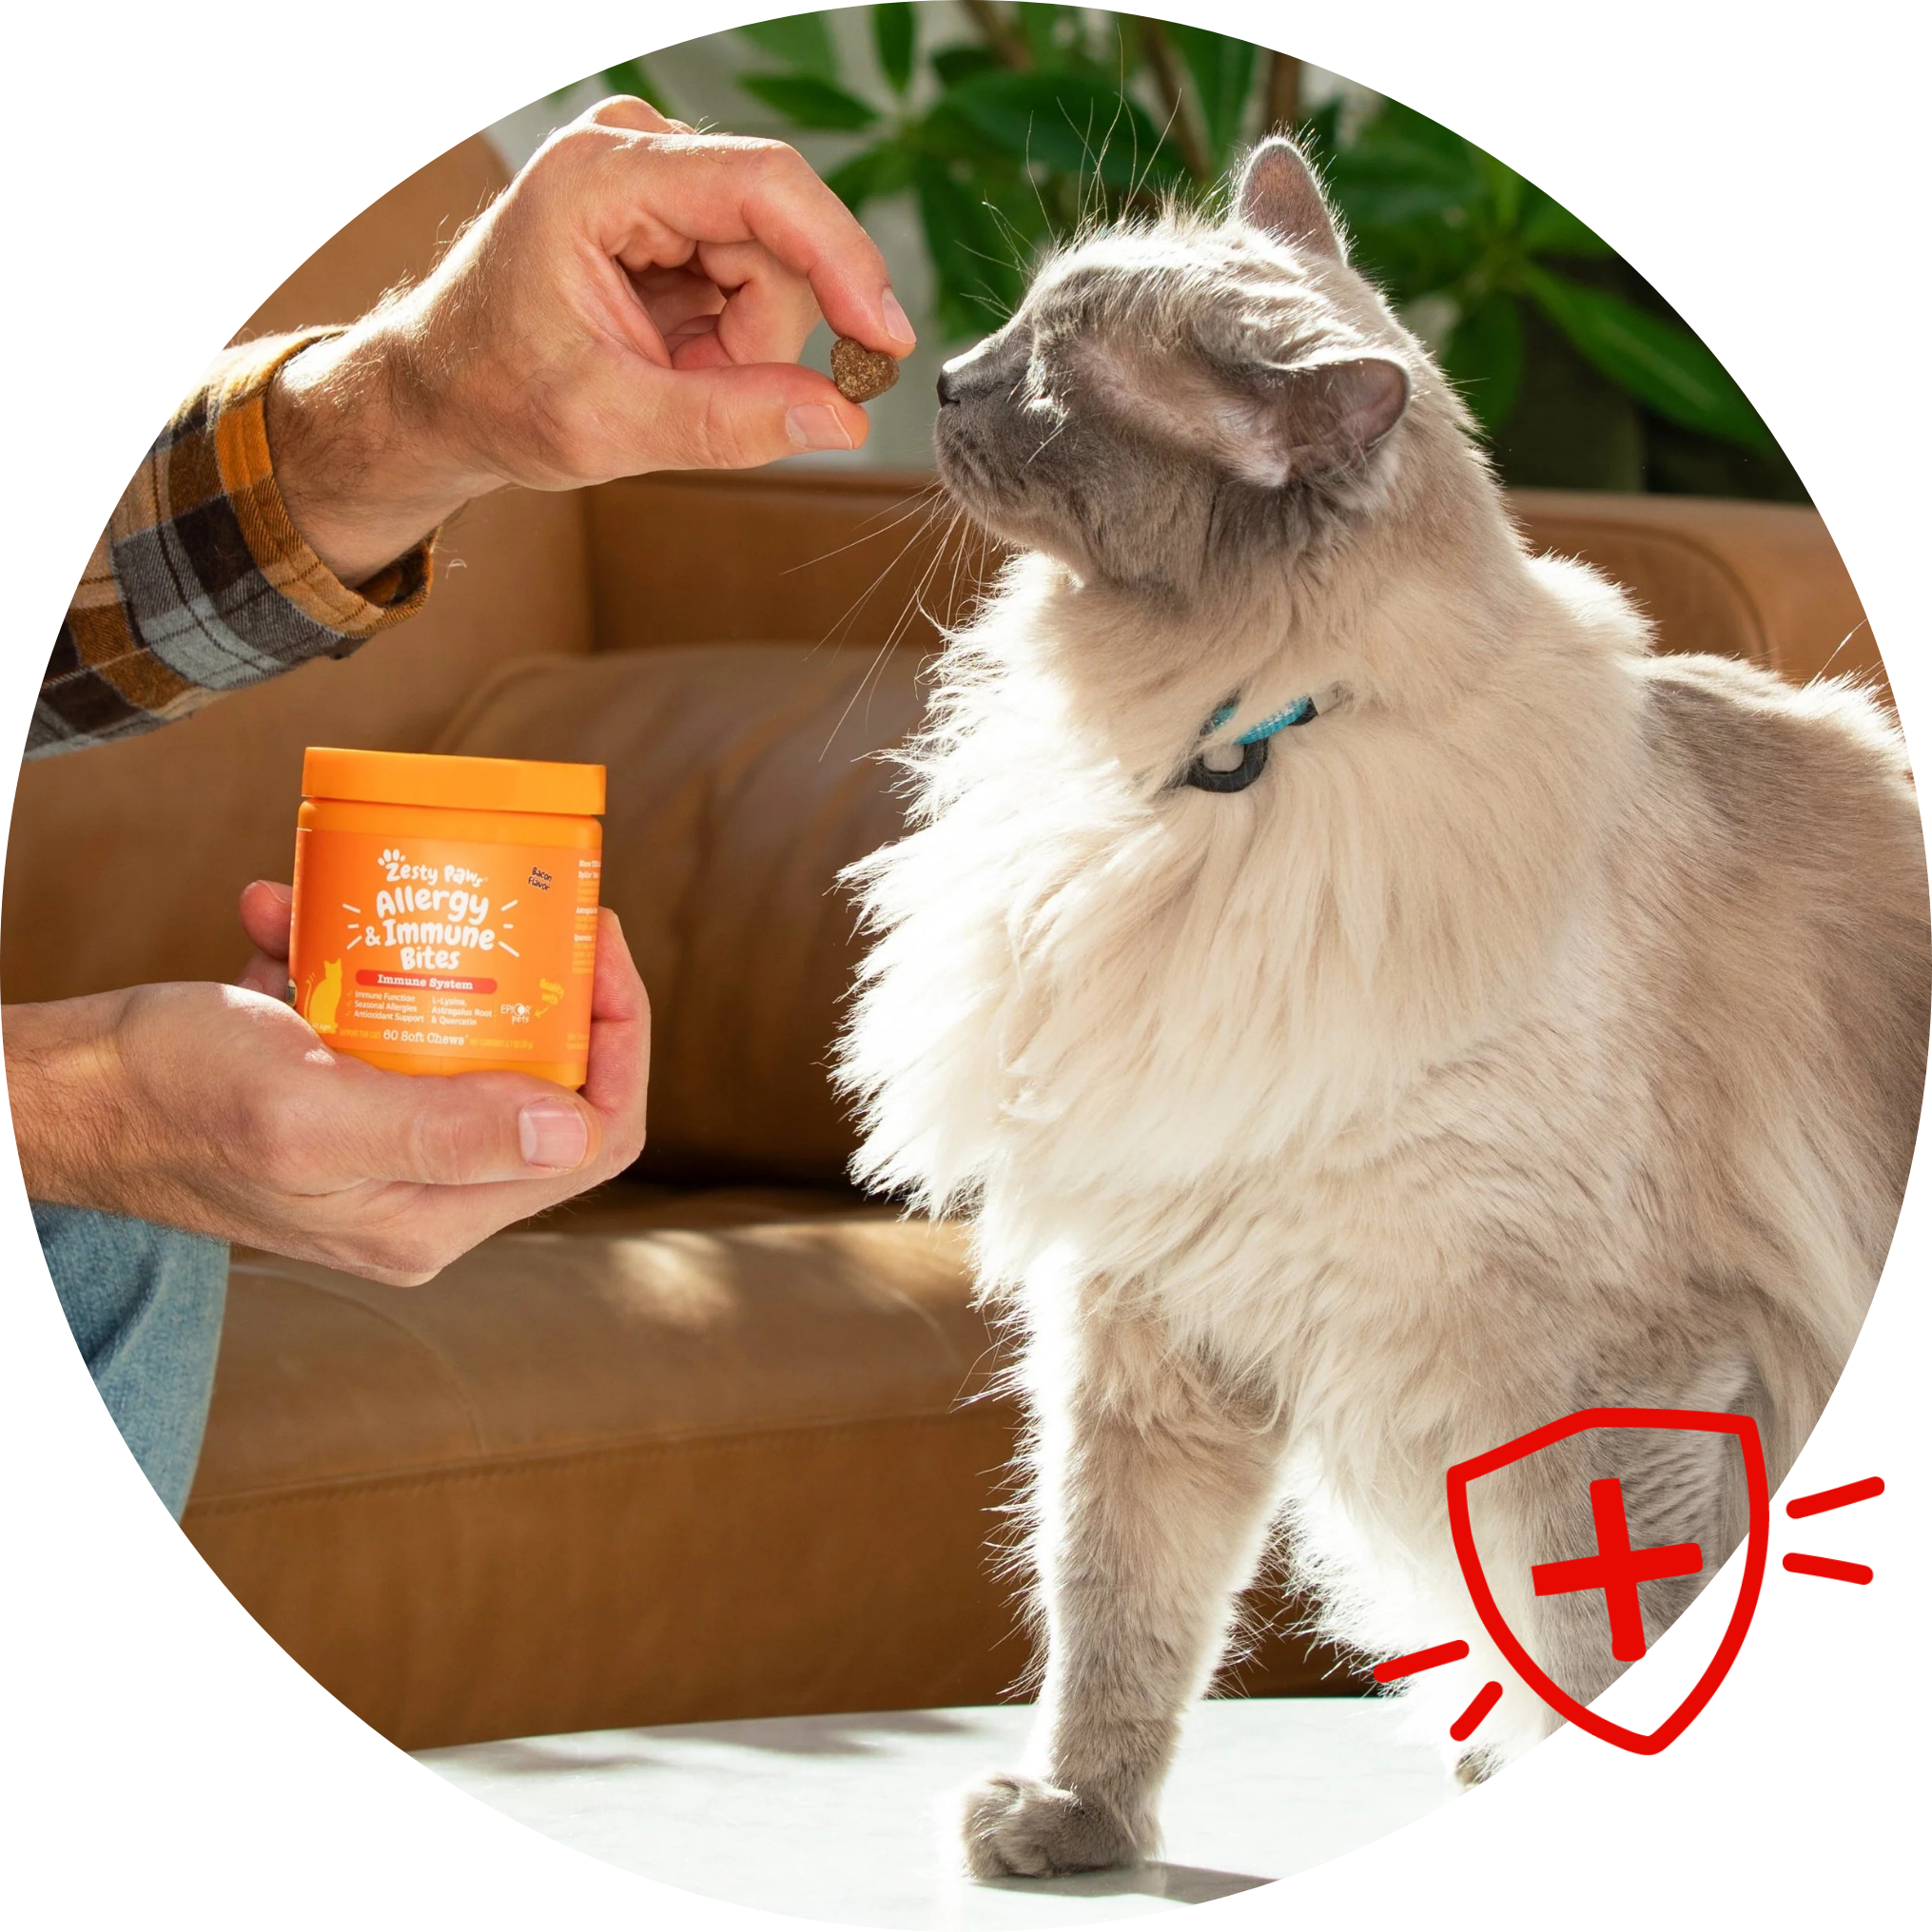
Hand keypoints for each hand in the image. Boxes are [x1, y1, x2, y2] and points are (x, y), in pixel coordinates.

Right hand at [3, 884, 648, 1285]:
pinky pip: (380, 1025)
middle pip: (544, 1084)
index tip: (594, 939)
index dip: (620, 1037)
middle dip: (537, 981)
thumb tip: (572, 1131)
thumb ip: (443, 1127)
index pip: (592, 1138)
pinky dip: (345, 961)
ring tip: (380, 895)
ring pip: (464, 1043)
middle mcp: (421, 1193)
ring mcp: (381, 1149)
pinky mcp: (337, 1103)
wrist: (55, 1093)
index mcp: (431, 1215)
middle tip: (519, 897)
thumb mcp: (308, 1108)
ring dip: (430, 958)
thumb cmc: (163, 1097)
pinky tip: (287, 918)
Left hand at [268, 97, 916, 583]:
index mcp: (602, 177)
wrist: (442, 394)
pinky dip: (726, 338)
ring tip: (667, 379)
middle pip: (775, 240)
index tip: (885, 338)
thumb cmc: (498, 397)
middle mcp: (633, 152)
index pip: (765, 185)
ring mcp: (654, 176)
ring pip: (771, 265)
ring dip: (740, 346)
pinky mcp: (671, 210)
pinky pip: (750, 276)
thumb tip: (844, 419)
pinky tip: (671, 357)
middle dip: (758, 338)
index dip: (842, 259)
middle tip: (693, 394)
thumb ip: (731, 423)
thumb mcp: (612, 427)